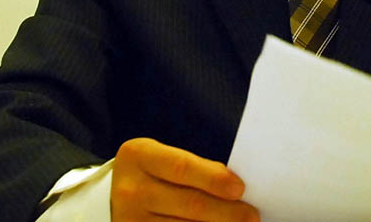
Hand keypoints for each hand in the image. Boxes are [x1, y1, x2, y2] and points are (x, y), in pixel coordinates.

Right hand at [111, 138, 258, 220]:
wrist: (118, 198)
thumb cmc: (155, 174)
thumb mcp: (164, 159)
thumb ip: (195, 169)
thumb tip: (236, 188)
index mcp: (138, 156)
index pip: (182, 167)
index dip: (214, 179)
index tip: (240, 188)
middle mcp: (130, 190)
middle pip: (189, 204)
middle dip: (226, 212)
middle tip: (252, 216)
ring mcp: (130, 220)